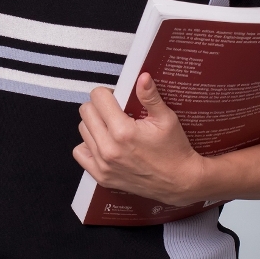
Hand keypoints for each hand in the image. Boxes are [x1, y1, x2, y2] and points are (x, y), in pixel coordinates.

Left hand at [73, 73, 206, 204]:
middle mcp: (109, 149)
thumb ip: (150, 96)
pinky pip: (80, 153)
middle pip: (86, 112)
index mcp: (123, 131)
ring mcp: (103, 164)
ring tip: (112, 126)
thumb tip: (142, 77)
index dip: (108, 93)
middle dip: (99, 106)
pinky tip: (105, 142)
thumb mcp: (167, 118)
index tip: (118, 98)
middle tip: (115, 110)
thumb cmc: (175, 149)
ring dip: (95, 124)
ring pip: (83, 130)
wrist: (179, 181)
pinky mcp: (102, 176)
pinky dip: (89, 145)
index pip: (97, 97)